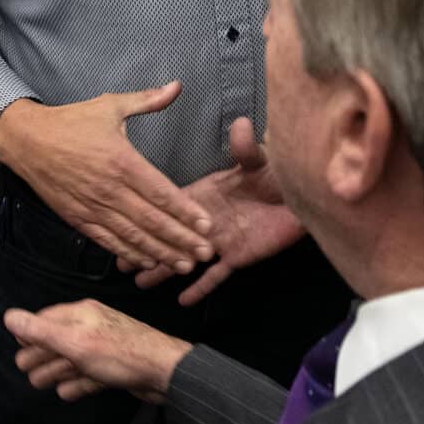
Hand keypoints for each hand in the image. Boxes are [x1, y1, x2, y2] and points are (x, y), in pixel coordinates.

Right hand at [0, 84, 214, 270]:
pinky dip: (129, 255)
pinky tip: (148, 263)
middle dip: (182, 240)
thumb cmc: (70, 122)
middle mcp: (110, 189)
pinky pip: (108, 242)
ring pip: (133, 237)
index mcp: (122, 161)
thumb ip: (147, 100)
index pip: (162, 192)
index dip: (186, 212)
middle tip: (206, 254)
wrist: (26, 140)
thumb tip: (176, 86)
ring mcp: (93, 207)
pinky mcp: (78, 219)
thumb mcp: (110, 106)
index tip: (207, 225)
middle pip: (152, 221)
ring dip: (161, 253)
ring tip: (184, 266)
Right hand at [5, 300, 191, 402]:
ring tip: (38, 384)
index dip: (31, 334)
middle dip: (40, 355)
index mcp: (81, 314)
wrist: (164, 371)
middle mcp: (92, 327)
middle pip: (58, 341)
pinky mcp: (115, 368)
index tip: (18, 348)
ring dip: (55, 371)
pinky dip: (77, 383)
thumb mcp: (74, 341)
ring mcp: (104, 348)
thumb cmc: (120, 352)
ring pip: (73, 360)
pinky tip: (66, 393)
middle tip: (23, 369)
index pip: (47, 319)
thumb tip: (10, 317)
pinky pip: (90, 376)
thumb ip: (41, 331)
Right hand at [130, 118, 304, 305]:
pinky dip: (201, 288)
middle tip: (121, 262)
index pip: (169, 205)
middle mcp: (206, 221)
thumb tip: (241, 123)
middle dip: (145, 247)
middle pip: (169, 236)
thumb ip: (246, 147)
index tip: (122, 218)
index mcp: (203, 195)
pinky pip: (216, 277)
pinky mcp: (238, 257)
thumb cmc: (277, 175)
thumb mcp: (258, 160)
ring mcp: (220, 242)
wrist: (303, 198)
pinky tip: (183, 300)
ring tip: (141, 282)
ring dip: (164, 269)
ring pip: (186, 258)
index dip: (147, 214)